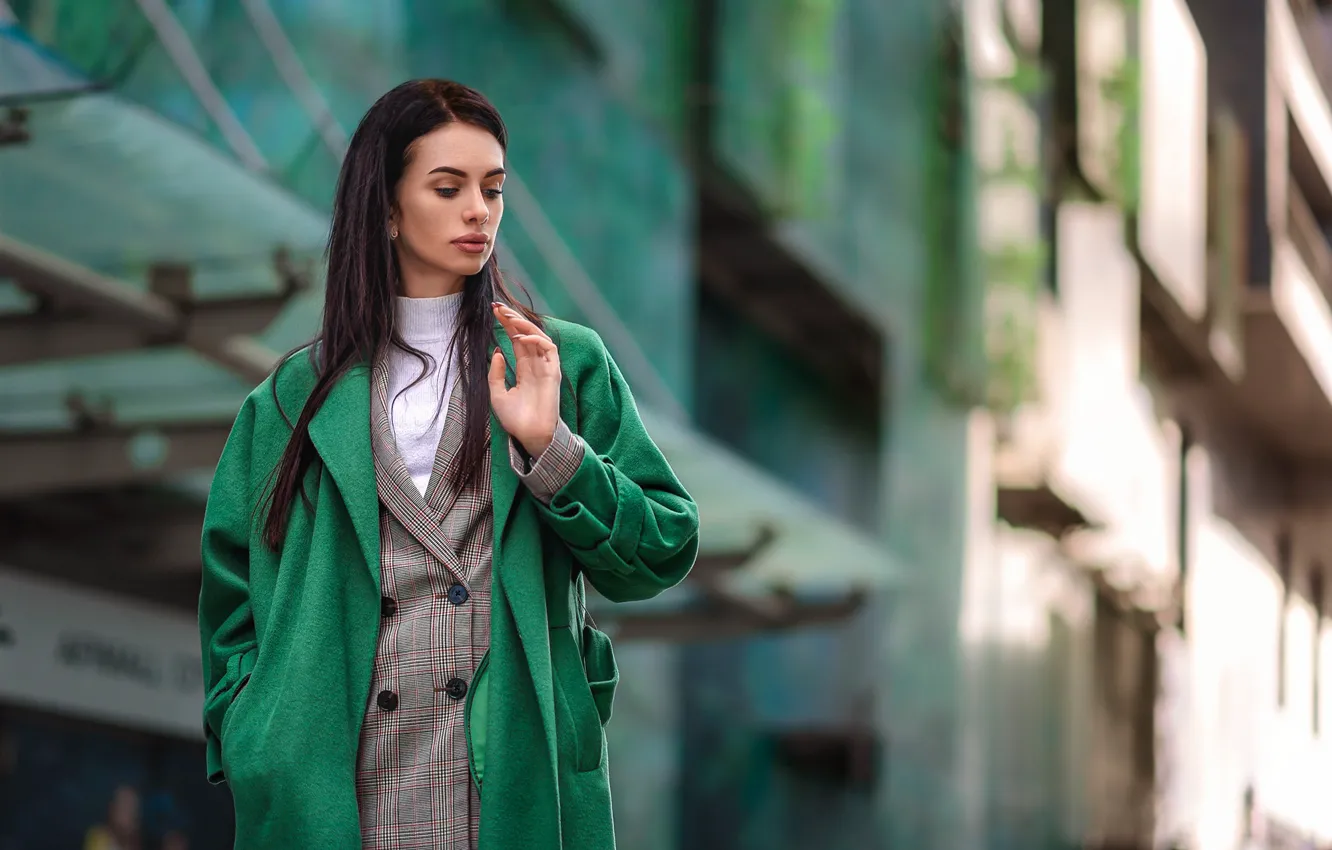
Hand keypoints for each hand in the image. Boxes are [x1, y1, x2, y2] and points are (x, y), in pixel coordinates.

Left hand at [488, 302, 560, 455]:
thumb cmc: (515, 420)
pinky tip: (522, 337)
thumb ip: (496, 374)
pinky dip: (536, 340)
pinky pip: (549, 349)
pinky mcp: (553, 372)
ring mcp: (545, 368)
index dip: (507, 326)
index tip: (494, 312)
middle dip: (513, 319)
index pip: (516, 341)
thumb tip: (497, 352)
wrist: (529, 435)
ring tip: (508, 317)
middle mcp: (535, 366)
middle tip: (498, 307)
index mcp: (524, 370)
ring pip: (538, 337)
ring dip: (524, 325)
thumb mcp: (497, 395)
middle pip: (526, 335)